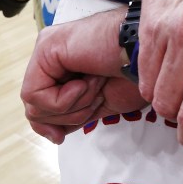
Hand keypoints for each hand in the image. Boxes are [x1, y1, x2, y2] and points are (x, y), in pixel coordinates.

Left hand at [21, 8, 147, 143]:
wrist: (148, 59)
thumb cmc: (135, 77)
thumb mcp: (97, 105)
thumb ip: (70, 116)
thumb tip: (53, 135)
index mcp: (63, 68)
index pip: (37, 106)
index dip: (48, 125)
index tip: (61, 136)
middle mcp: (51, 57)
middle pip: (34, 109)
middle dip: (69, 114)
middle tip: (97, 93)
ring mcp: (47, 50)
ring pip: (34, 105)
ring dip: (72, 105)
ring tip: (96, 83)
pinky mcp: (46, 47)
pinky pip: (34, 94)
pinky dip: (64, 99)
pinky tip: (85, 82)